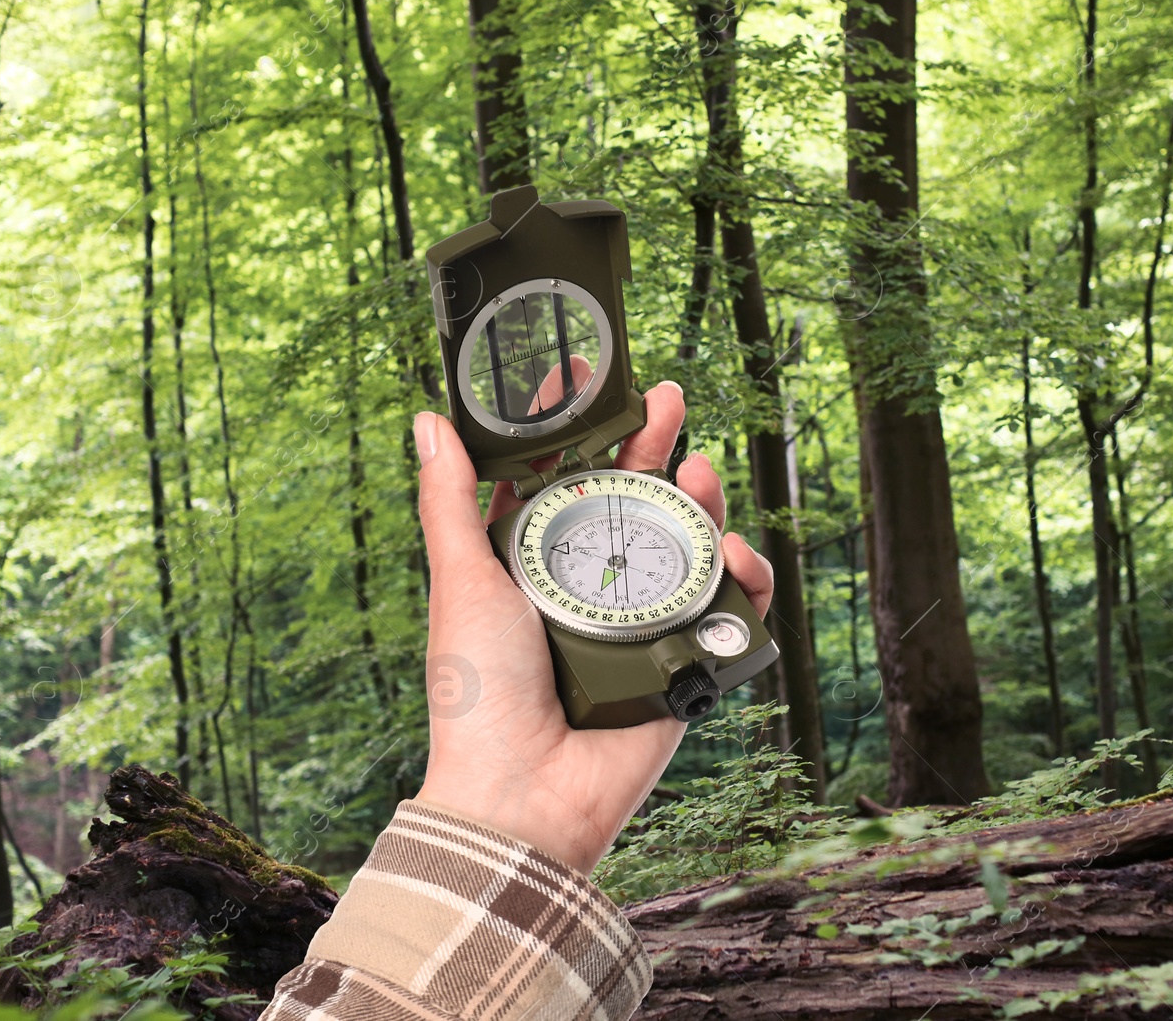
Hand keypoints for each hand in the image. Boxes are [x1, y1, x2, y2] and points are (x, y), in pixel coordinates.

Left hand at [409, 381, 774, 873]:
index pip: (560, 478)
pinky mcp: (684, 663)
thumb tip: (430, 421)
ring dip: (698, 500)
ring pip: (682, 544)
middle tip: (672, 400)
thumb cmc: (479, 691)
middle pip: (631, 500)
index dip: (579, 428)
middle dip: (653, 446)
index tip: (591, 376)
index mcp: (531, 564)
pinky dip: (742, 577)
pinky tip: (734, 553)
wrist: (524, 796)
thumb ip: (450, 502)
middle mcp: (587, 586)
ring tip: (700, 470)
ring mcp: (639, 622)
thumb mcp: (463, 581)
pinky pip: (727, 608)